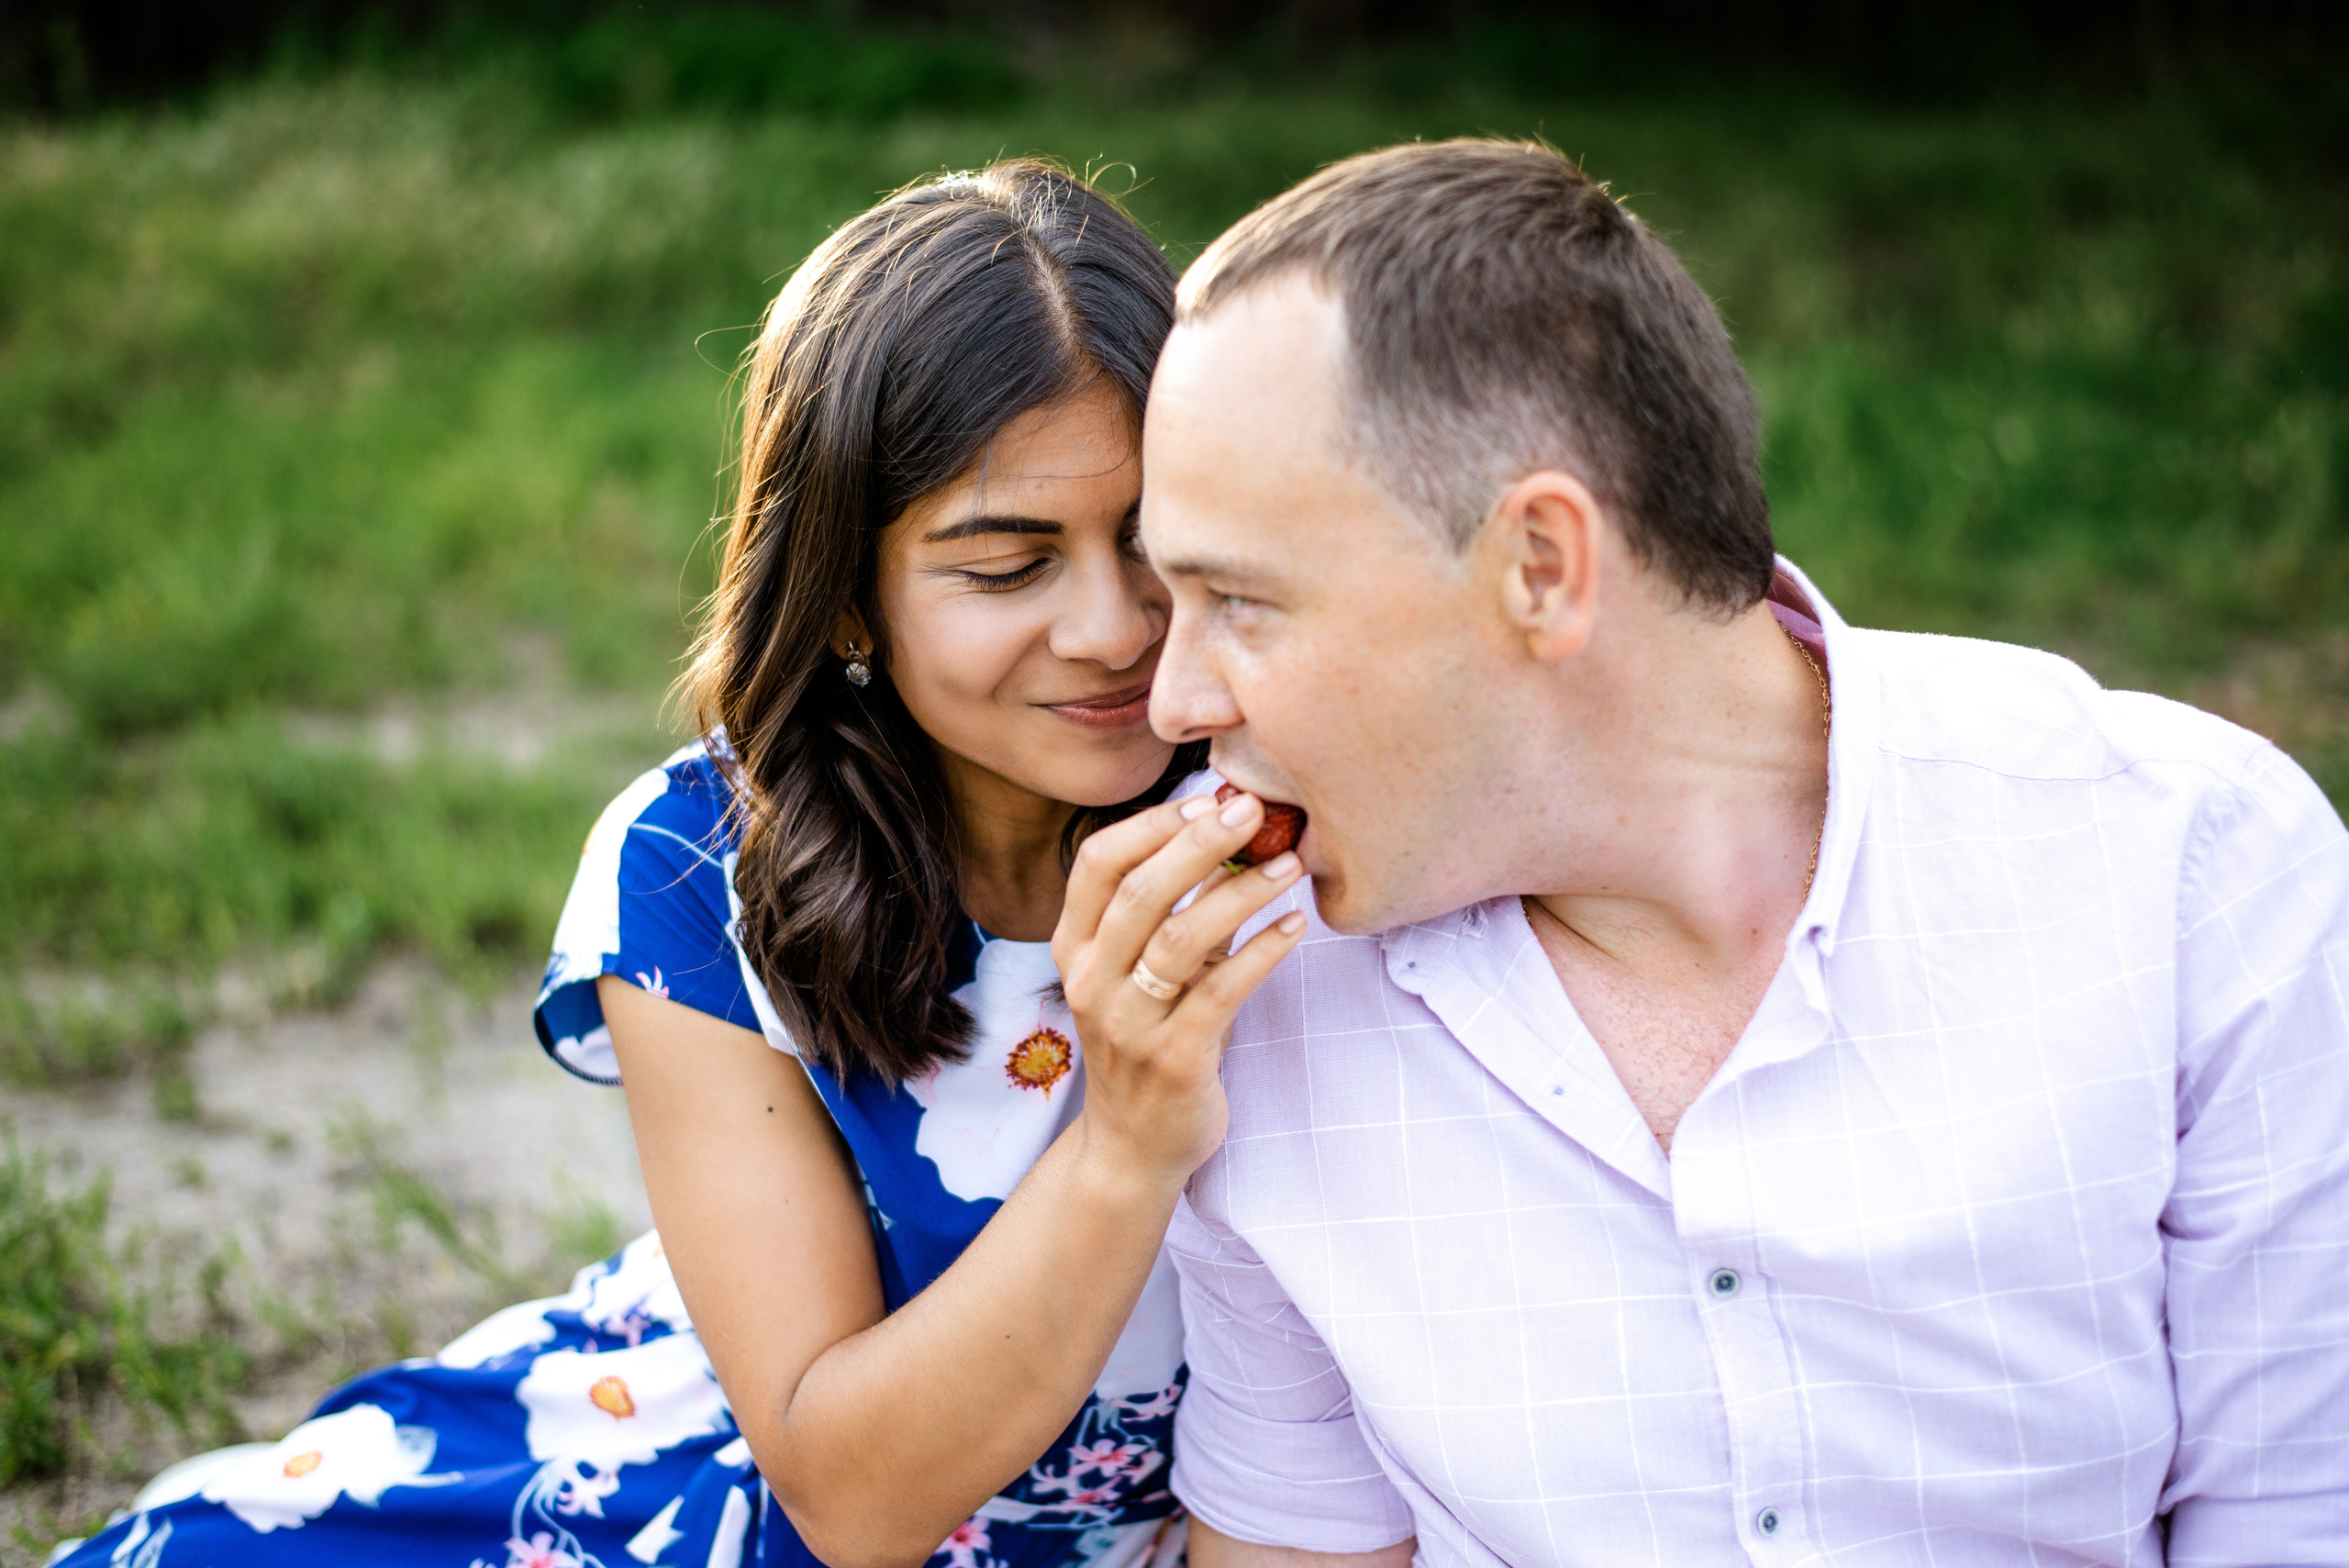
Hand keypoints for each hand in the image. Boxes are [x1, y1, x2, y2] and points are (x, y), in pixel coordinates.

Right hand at [1054, 789, 1308, 1188]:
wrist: (1134, 1147)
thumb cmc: (1147, 1041)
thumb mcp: (1145, 972)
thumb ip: (1176, 911)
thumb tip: (1228, 836)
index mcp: (1076, 949)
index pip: (1097, 865)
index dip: (1151, 826)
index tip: (1205, 803)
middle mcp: (1091, 982)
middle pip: (1141, 892)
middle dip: (1201, 843)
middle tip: (1254, 812)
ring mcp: (1128, 1024)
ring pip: (1181, 938)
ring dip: (1242, 892)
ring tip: (1289, 865)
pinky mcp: (1173, 1059)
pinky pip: (1223, 991)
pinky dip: (1264, 951)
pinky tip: (1296, 926)